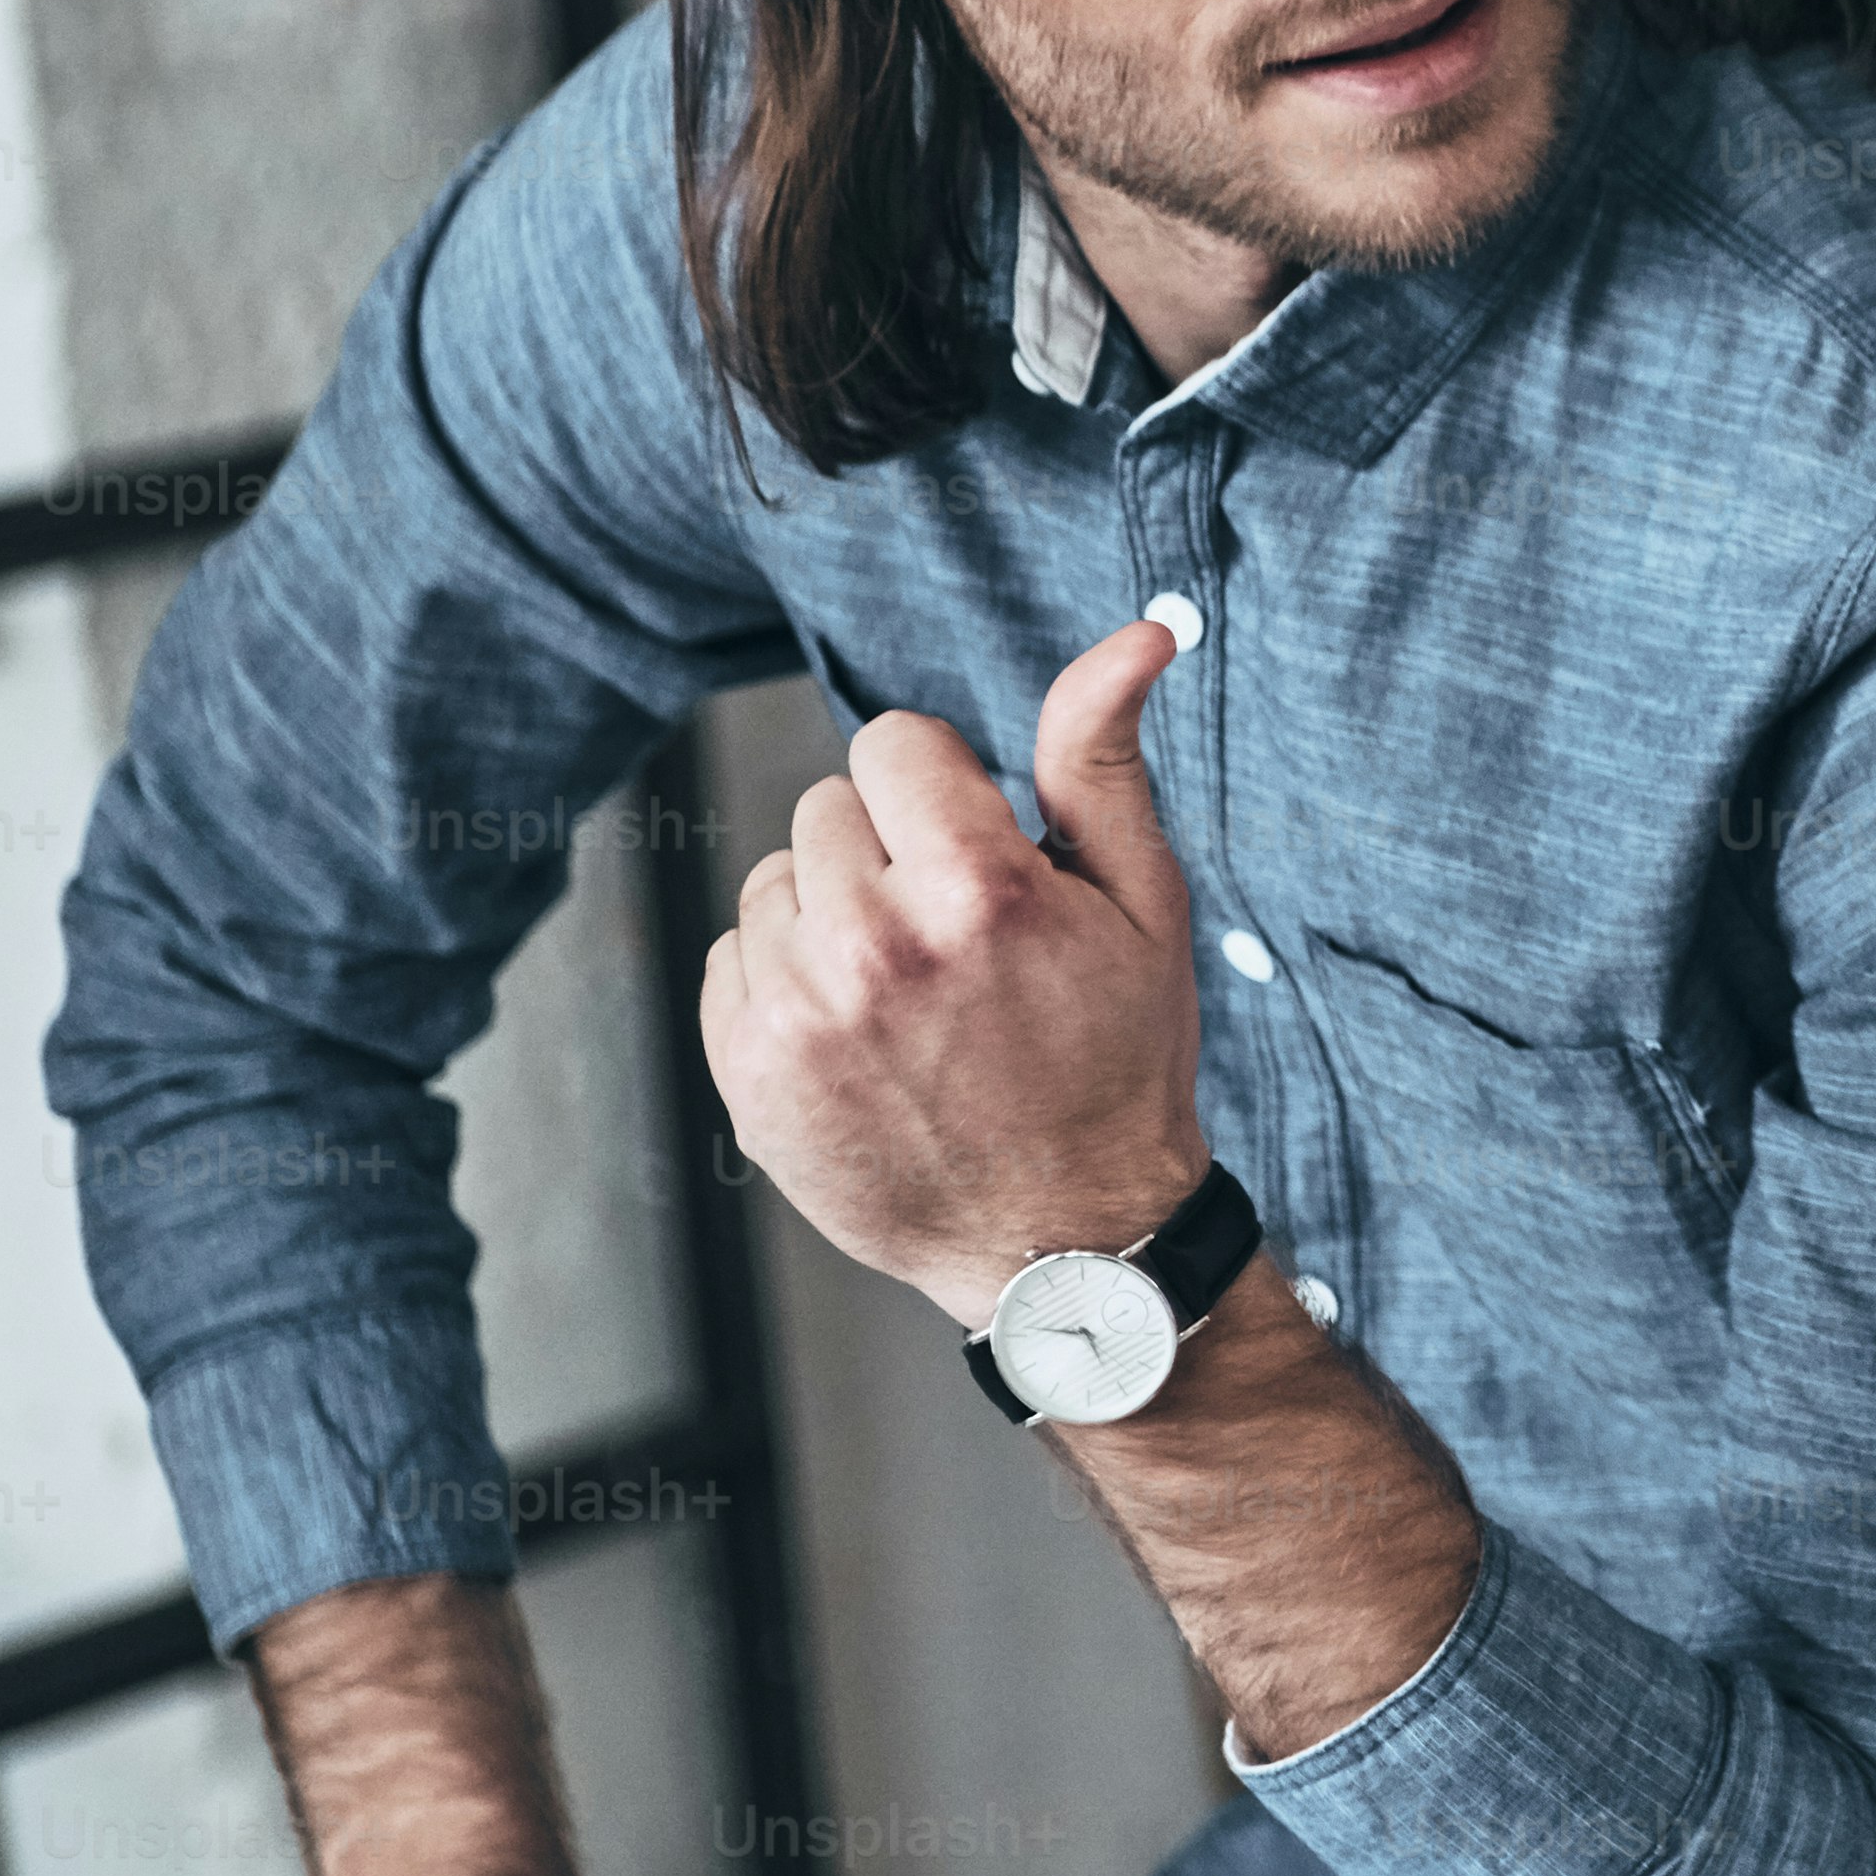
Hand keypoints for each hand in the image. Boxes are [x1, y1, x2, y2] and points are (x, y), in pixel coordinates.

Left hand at [703, 618, 1206, 1317]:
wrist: (1063, 1242)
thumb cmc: (1116, 1061)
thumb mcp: (1142, 902)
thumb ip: (1104, 757)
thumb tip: (1139, 633)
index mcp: (980, 887)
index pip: (895, 743)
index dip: (946, 791)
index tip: (980, 856)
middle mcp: (876, 944)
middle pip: (829, 806)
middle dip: (890, 852)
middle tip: (956, 942)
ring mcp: (800, 1013)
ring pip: (776, 880)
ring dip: (834, 917)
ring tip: (908, 994)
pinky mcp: (746, 1071)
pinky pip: (733, 958)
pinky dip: (786, 983)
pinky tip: (858, 1036)